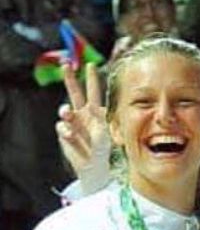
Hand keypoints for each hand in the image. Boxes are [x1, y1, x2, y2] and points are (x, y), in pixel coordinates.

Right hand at [57, 62, 110, 192]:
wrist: (94, 164)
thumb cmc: (104, 148)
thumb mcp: (107, 131)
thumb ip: (102, 119)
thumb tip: (97, 107)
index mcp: (95, 112)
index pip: (93, 92)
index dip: (91, 79)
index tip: (90, 65)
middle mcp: (82, 114)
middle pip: (75, 93)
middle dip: (70, 79)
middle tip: (66, 65)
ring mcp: (72, 123)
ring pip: (65, 110)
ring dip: (66, 111)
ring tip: (69, 115)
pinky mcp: (65, 133)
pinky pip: (62, 127)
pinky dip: (67, 131)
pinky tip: (72, 136)